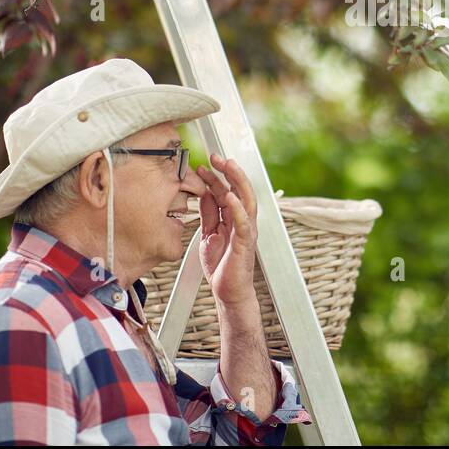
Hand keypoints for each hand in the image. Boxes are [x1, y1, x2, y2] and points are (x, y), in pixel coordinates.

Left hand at [194, 154, 259, 307]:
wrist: (228, 292)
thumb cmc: (222, 265)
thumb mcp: (209, 234)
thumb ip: (209, 214)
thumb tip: (204, 194)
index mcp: (233, 218)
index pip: (226, 191)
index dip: (215, 177)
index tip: (202, 165)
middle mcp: (243, 221)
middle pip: (240, 189)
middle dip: (229, 171)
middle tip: (216, 157)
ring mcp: (246, 231)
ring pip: (246, 200)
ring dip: (237, 181)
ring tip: (227, 166)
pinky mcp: (244, 243)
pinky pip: (243, 222)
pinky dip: (237, 208)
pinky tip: (230, 196)